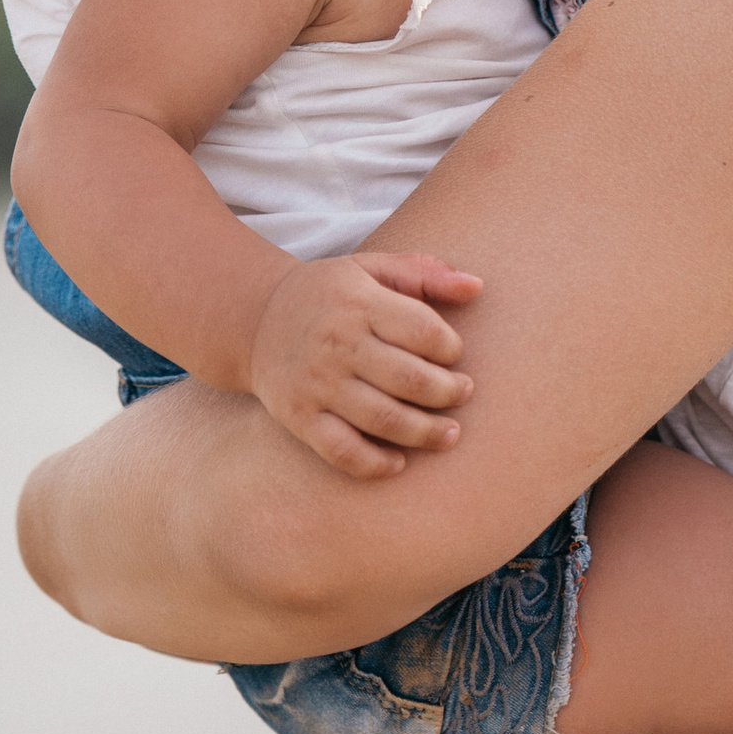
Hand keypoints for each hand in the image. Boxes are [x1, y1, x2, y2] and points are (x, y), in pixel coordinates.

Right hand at [248, 251, 480, 479]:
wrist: (255, 319)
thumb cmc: (330, 294)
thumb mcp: (372, 269)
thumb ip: (425, 273)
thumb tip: (477, 286)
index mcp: (359, 303)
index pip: (422, 330)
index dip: (450, 348)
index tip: (454, 355)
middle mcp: (337, 344)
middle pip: (409, 380)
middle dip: (448, 393)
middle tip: (463, 394)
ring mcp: (317, 384)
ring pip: (383, 420)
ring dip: (426, 433)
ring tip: (450, 435)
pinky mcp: (300, 417)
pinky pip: (342, 451)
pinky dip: (375, 464)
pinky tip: (399, 462)